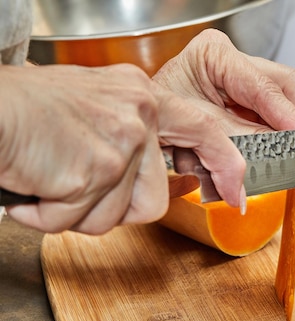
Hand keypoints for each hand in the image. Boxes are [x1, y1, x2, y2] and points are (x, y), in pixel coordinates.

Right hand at [0, 63, 244, 233]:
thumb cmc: (29, 111)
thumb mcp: (97, 109)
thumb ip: (137, 140)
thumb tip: (174, 181)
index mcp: (142, 97)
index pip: (205, 130)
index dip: (226, 165)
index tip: (237, 193)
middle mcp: (138, 116)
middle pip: (152, 198)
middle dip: (113, 207)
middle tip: (77, 186)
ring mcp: (120, 143)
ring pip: (117, 216)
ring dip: (79, 211)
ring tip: (52, 179)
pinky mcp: (96, 170)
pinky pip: (80, 220)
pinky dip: (50, 215)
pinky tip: (37, 186)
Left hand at [153, 29, 294, 134]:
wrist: (140, 124)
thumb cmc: (157, 116)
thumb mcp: (197, 130)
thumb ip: (239, 145)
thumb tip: (274, 167)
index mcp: (214, 55)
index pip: (265, 86)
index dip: (291, 117)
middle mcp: (234, 61)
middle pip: (288, 85)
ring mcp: (244, 79)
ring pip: (289, 98)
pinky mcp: (248, 100)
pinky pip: (278, 114)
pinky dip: (289, 134)